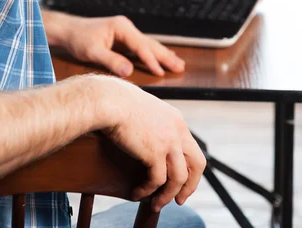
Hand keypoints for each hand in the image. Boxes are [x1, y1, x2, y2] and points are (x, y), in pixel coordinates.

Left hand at [42, 10, 184, 76]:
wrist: (69, 30)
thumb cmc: (79, 38)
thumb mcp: (92, 51)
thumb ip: (111, 60)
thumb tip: (128, 71)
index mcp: (121, 27)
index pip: (140, 46)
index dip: (151, 60)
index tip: (161, 72)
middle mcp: (126, 27)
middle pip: (149, 43)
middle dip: (165, 56)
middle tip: (180, 66)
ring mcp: (126, 32)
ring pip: (148, 44)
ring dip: (162, 54)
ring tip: (178, 63)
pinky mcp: (124, 38)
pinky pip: (142, 47)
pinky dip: (153, 53)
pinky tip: (161, 57)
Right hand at [96, 75, 205, 210]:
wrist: (109, 101)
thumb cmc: (118, 100)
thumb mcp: (144, 109)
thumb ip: (151, 122)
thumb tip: (145, 135)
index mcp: (176, 119)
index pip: (192, 148)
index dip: (189, 168)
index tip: (181, 181)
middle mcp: (177, 130)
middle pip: (197, 164)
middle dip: (189, 185)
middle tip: (179, 200)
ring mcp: (169, 142)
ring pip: (178, 178)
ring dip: (167, 195)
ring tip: (155, 205)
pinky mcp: (155, 153)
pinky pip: (157, 181)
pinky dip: (147, 191)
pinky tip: (137, 194)